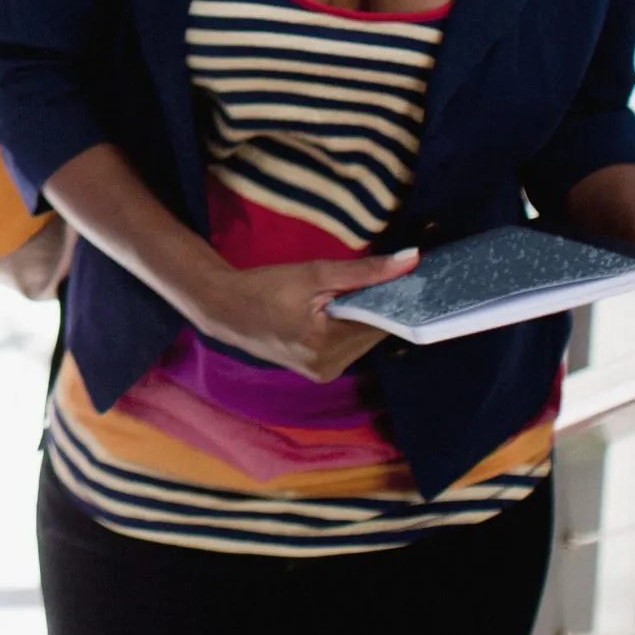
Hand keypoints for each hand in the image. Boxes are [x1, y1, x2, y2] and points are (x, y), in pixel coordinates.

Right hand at [196, 250, 420, 381]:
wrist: (222, 307)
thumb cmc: (263, 287)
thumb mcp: (313, 273)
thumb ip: (364, 271)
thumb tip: (411, 260)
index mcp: (327, 346)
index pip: (381, 322)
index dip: (392, 298)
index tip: (398, 277)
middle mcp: (329, 368)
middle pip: (373, 333)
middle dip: (376, 307)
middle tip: (370, 279)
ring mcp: (323, 373)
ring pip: (362, 340)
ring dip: (362, 316)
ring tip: (346, 293)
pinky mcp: (318, 371)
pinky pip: (348, 346)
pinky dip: (348, 326)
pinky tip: (336, 309)